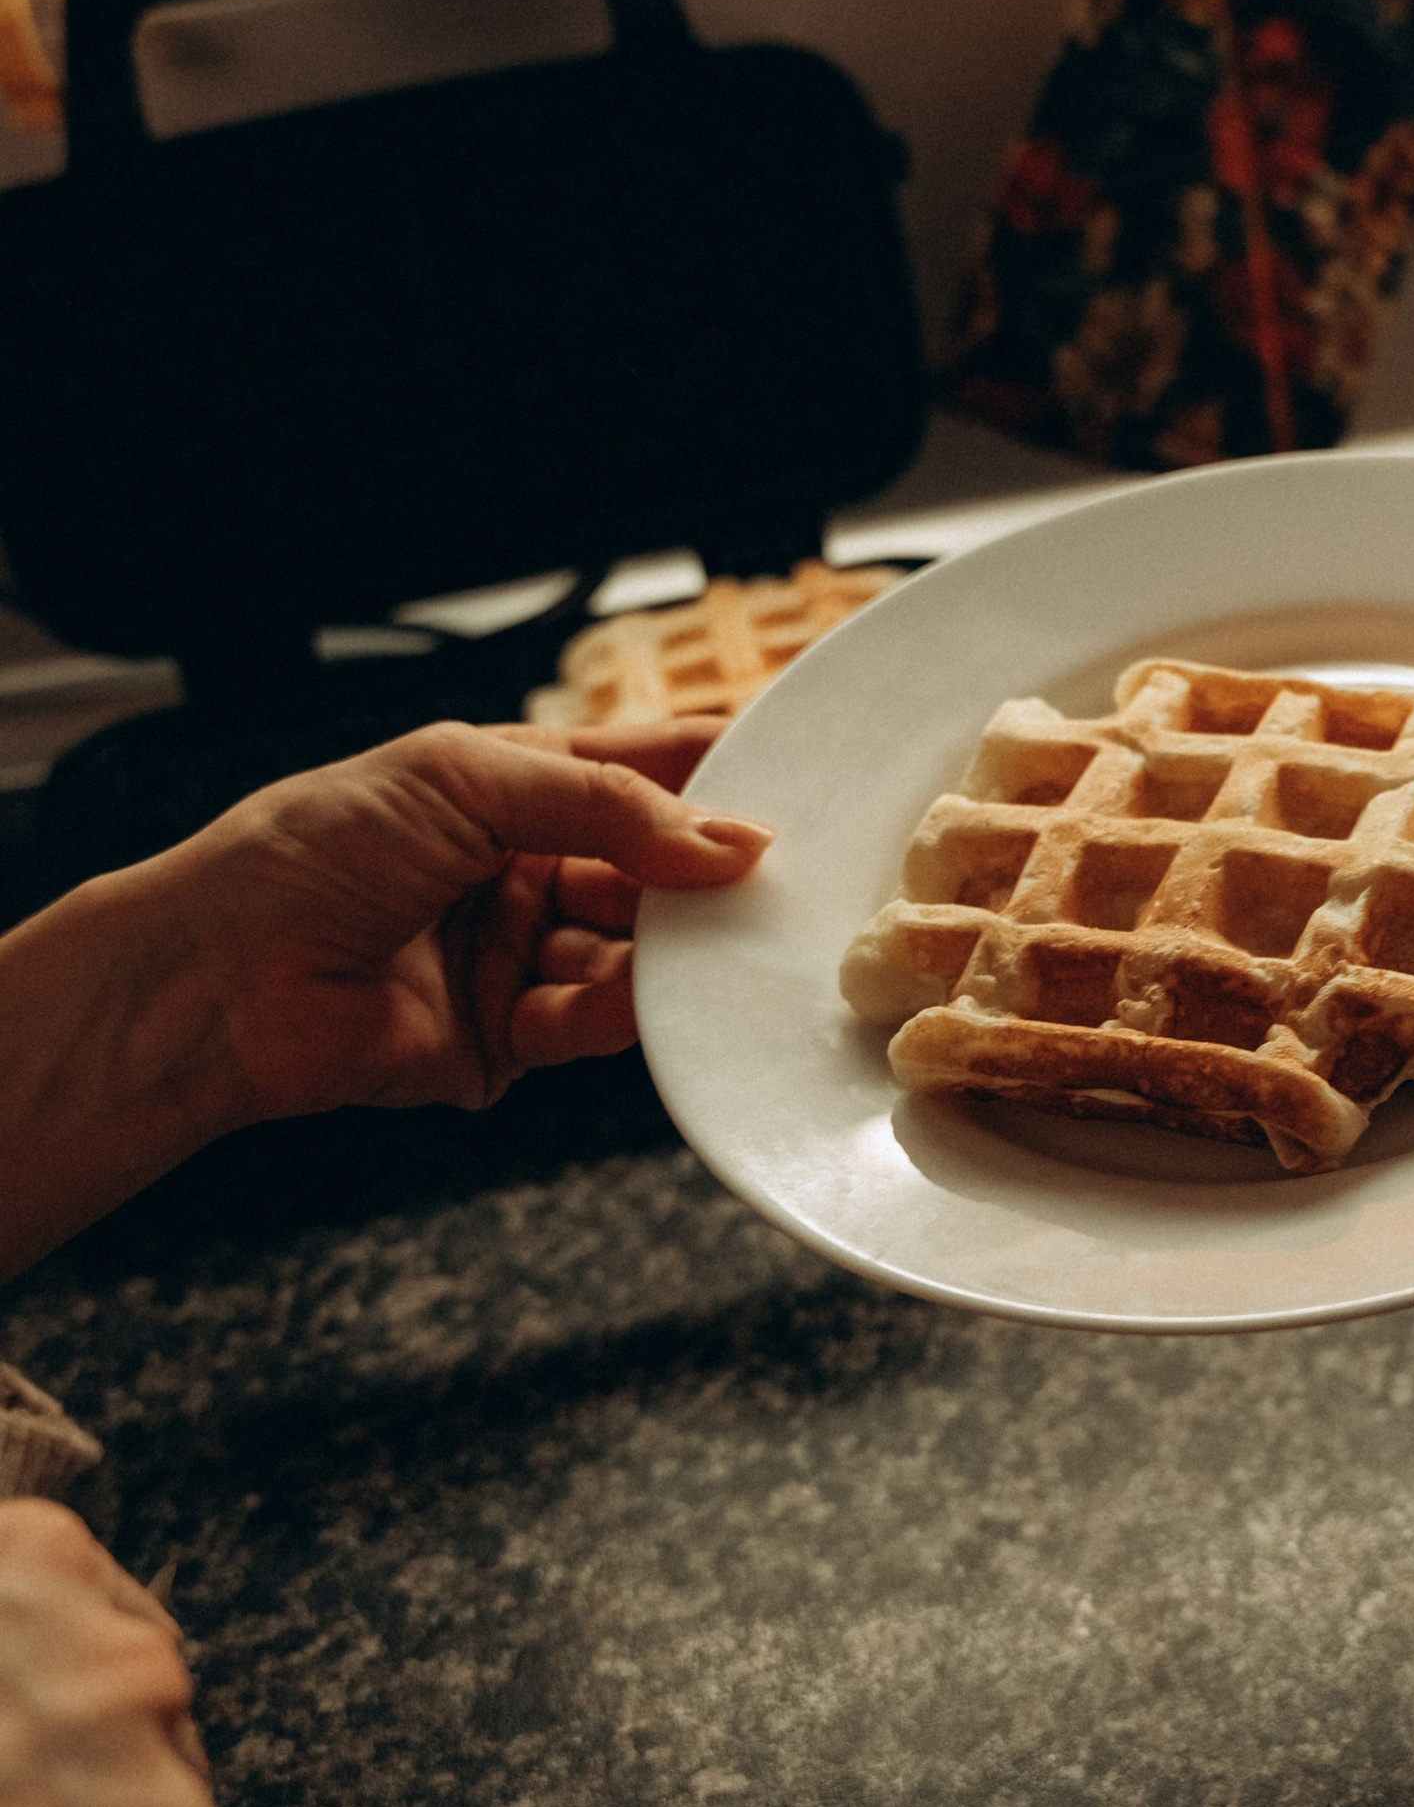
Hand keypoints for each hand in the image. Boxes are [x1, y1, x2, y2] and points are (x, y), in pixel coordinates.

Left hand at [0, 721, 772, 1275]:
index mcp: (508, 786)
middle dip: (708, 872)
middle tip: (778, 875)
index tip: (800, 771)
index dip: (715, 772)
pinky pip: (595, 1021)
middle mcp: (520, 866)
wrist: (220, 977)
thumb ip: (606, 804)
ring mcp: (516, 953)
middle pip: (653, 868)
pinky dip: (623, 1009)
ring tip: (712, 940)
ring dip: (672, 946)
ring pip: (636, 950)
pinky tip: (637, 994)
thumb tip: (730, 840)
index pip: (639, 767)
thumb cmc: (314, 850)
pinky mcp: (505, 1039)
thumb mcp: (466, 779)